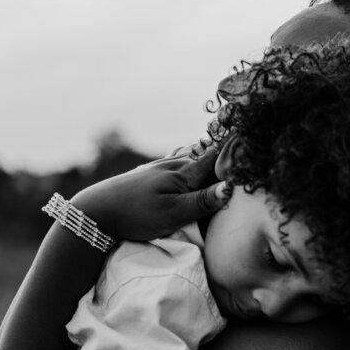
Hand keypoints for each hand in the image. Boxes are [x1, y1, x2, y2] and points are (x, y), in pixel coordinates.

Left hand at [71, 148, 229, 241]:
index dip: (234, 147)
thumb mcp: (173, 214)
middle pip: (205, 153)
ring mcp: (158, 167)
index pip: (216, 157)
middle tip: (244, 137)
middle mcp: (173, 165)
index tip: (252, 133)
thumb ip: (202, 201)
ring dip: (206, 148)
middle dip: (224, 146)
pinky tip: (186, 153)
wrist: (96, 211)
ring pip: (189, 153)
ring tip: (221, 142)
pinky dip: (187, 154)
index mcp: (183, 174)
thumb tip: (232, 187)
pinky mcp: (147, 174)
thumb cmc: (136, 215)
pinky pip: (174, 158)